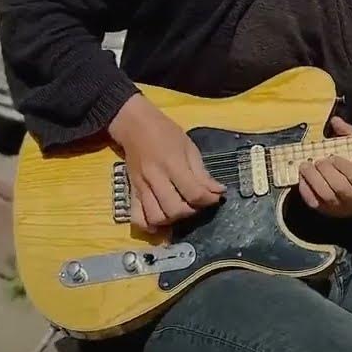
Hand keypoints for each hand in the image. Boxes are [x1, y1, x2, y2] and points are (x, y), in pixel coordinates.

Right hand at [109, 94, 224, 232]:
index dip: (209, 199)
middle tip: (197, 203)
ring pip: (156, 216)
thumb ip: (203, 173)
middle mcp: (155, 178)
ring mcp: (141, 187)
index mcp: (172, 164)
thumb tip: (218, 192)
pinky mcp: (132, 192)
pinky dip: (149, 225)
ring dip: (172, 219)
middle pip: (175, 209)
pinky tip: (161, 223)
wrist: (135, 125)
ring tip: (180, 209)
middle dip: (191, 211)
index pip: (193, 193)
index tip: (216, 197)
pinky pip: (137, 218)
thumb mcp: (189, 147)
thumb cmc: (165, 132)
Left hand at [297, 117, 351, 218]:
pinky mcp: (325, 212)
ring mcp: (339, 208)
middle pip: (339, 187)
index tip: (333, 155)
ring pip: (324, 195)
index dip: (342, 165)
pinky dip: (305, 189)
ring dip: (313, 179)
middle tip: (318, 160)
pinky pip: (313, 202)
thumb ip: (348, 135)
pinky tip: (302, 177)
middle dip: (326, 171)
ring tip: (305, 166)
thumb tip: (335, 121)